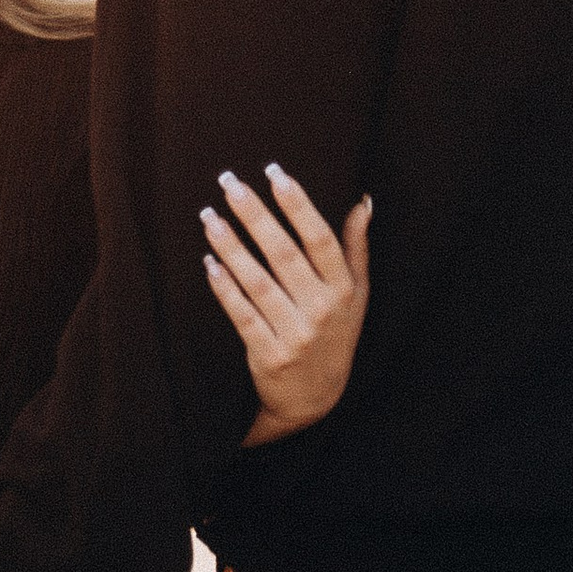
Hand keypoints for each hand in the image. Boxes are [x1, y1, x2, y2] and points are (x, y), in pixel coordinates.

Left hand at [201, 165, 373, 445]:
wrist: (315, 398)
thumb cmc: (335, 335)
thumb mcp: (357, 294)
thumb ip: (356, 248)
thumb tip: (363, 202)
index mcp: (342, 289)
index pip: (319, 239)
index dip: (297, 205)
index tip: (275, 173)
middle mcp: (321, 310)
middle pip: (284, 254)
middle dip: (255, 215)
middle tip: (230, 183)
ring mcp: (295, 334)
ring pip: (258, 282)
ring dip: (231, 246)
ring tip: (209, 216)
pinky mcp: (268, 355)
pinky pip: (242, 316)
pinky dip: (225, 289)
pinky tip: (209, 263)